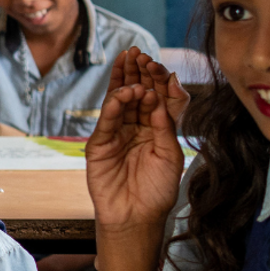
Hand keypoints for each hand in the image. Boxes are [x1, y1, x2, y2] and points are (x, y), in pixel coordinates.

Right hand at [85, 47, 187, 235]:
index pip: (156, 97)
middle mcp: (135, 127)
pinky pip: (106, 122)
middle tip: (138, 53)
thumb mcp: (170, 153)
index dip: (158, 80)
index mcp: (155, 128)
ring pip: (118, 103)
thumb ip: (165, 124)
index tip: (160, 66)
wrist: (137, 217)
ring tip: (131, 69)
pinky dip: (113, 106)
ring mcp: (115, 135)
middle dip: (136, 73)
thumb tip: (161, 92)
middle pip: (135, 94)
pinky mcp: (99, 145)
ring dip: (124, 83)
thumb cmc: (157, 190)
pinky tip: (122, 94)